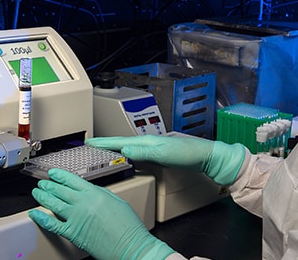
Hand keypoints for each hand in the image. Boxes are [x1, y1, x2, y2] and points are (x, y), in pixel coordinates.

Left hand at [28, 168, 174, 259]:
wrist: (129, 245)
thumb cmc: (128, 226)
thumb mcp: (117, 201)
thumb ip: (101, 194)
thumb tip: (90, 191)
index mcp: (95, 193)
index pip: (72, 180)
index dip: (60, 175)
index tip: (53, 173)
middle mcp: (83, 203)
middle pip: (60, 190)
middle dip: (49, 185)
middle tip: (42, 182)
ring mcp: (76, 218)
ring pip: (54, 204)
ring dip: (43, 197)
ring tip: (37, 193)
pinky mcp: (72, 232)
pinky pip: (52, 224)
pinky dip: (41, 218)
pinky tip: (35, 213)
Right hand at [87, 134, 246, 185]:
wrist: (209, 156)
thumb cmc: (191, 153)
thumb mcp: (165, 153)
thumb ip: (144, 151)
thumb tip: (124, 149)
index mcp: (148, 140)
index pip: (121, 141)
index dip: (104, 143)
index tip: (88, 142)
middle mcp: (150, 142)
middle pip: (123, 142)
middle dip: (106, 143)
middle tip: (91, 145)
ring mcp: (156, 147)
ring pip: (130, 147)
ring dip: (115, 148)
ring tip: (103, 150)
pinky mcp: (161, 154)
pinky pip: (138, 153)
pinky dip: (128, 153)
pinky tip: (128, 157)